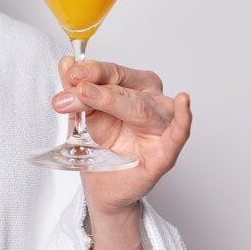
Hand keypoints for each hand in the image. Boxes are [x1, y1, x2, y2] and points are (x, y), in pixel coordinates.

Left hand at [52, 56, 191, 216]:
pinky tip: (183, 102)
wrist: (102, 186)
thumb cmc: (99, 147)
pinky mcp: (165, 153)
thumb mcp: (82, 115)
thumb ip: (76, 91)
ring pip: (142, 107)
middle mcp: (152, 102)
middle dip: (96, 89)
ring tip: (88, 95)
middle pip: (126, 89)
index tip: (71, 73)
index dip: (92, 70)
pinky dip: (182, 118)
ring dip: (113, 100)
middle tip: (74, 89)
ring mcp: (160, 127)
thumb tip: (67, 63)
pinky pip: (178, 134)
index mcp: (134, 87)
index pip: (115, 72)